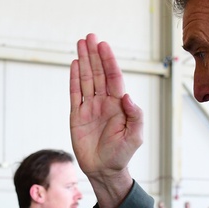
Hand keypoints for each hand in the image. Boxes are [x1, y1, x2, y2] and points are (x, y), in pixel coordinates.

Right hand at [70, 34, 142, 207]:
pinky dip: (74, 79)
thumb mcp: (135, 136)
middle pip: (98, 73)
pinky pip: (74, 94)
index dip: (108, 61)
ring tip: (80, 44)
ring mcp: (89, 108)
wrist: (104, 170)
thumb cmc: (122, 154)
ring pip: (86, 79)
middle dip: (94, 54)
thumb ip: (135, 115)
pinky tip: (74, 64)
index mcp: (118, 104)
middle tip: (90, 36)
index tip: (103, 45)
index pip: (113, 77)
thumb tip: (127, 96)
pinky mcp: (77, 116)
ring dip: (83, 61)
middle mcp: (104, 102)